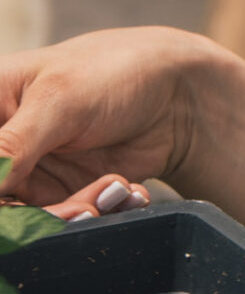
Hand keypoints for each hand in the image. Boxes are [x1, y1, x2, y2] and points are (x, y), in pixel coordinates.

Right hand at [0, 27, 230, 216]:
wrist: (178, 90)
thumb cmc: (114, 71)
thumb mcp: (59, 100)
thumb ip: (11, 145)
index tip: (18, 197)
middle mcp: (0, 145)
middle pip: (0, 202)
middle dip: (39, 214)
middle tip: (84, 207)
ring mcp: (27, 172)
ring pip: (28, 219)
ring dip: (74, 214)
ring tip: (115, 189)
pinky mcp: (59, 194)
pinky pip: (64, 221)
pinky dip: (97, 212)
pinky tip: (128, 190)